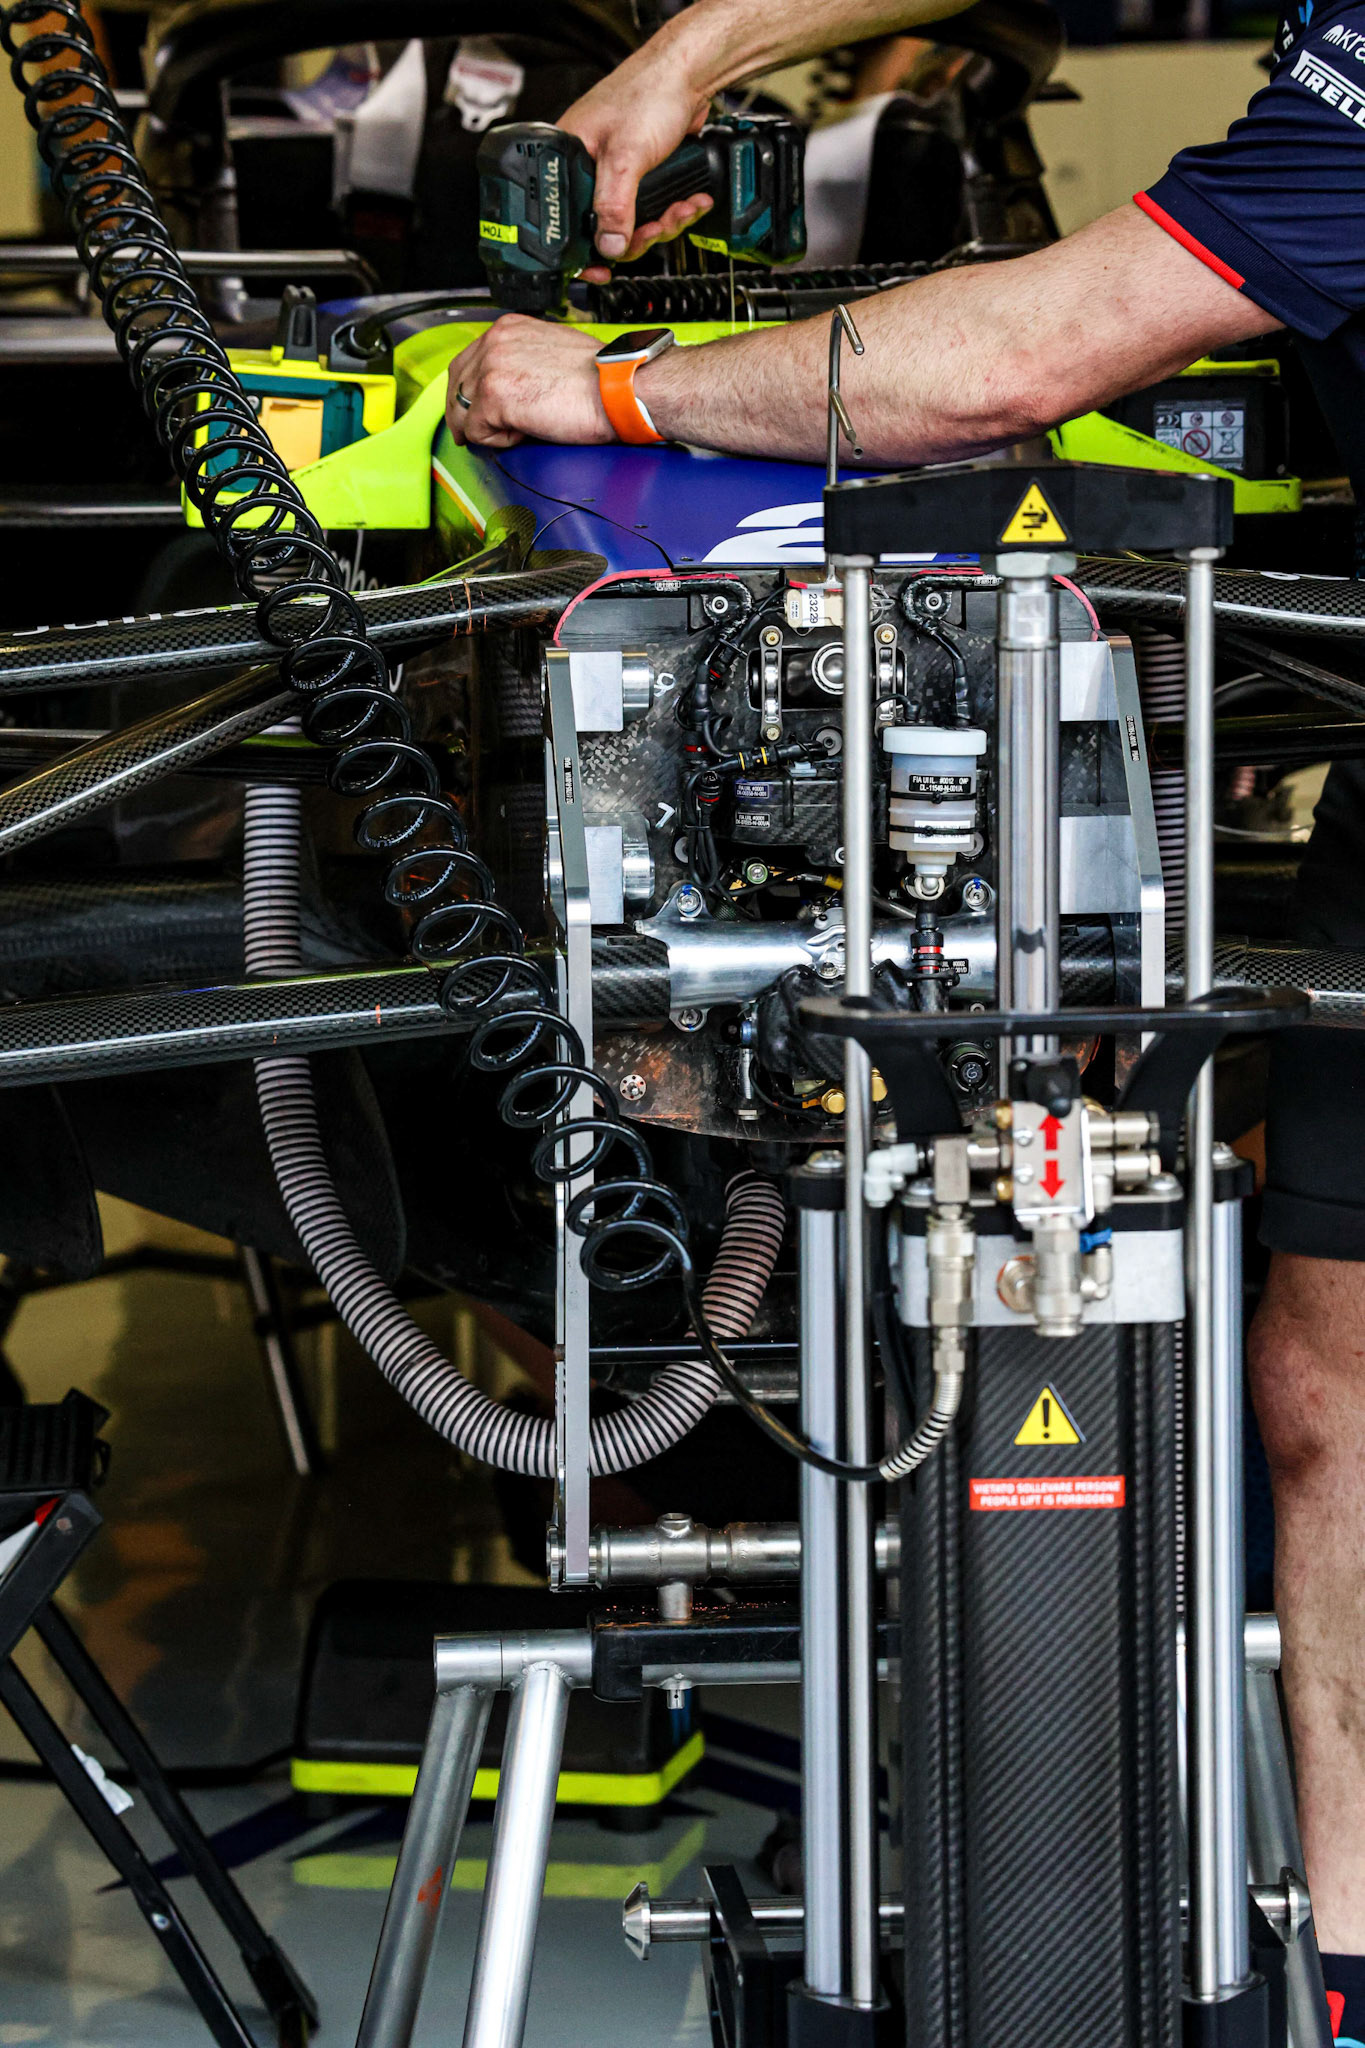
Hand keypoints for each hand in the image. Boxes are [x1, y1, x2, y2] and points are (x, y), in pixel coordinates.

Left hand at [446, 318, 615, 448]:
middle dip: (462, 414)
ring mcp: (491, 367)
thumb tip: (512, 384)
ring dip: (487, 429)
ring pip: (463, 411)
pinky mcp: (494, 396)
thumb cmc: (599, 377)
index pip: (468, 360)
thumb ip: (524, 359)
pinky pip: (478, 432)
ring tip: (518, 432)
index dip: (467, 391)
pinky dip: (499, 441)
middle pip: (456, 384)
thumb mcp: (552, 350)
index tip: (472, 412)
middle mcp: (495, 341)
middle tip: (471, 436)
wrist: (618, 388)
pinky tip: (525, 433)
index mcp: (509, 328)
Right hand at [557, 41, 713, 274]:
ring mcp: (618, 172)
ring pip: (633, 221)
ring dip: (663, 224)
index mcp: (569, 157)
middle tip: (656, 230)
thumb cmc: (650, 92)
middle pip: (605, 227)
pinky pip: (653, 208)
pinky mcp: (643, 173)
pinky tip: (690, 202)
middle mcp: (590, 166)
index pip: (567, 218)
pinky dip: (674, 211)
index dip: (586, 249)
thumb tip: (609, 245)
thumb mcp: (626, 156)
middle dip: (639, 235)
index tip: (603, 270)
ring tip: (682, 210)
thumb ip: (614, 206)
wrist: (691, 75)